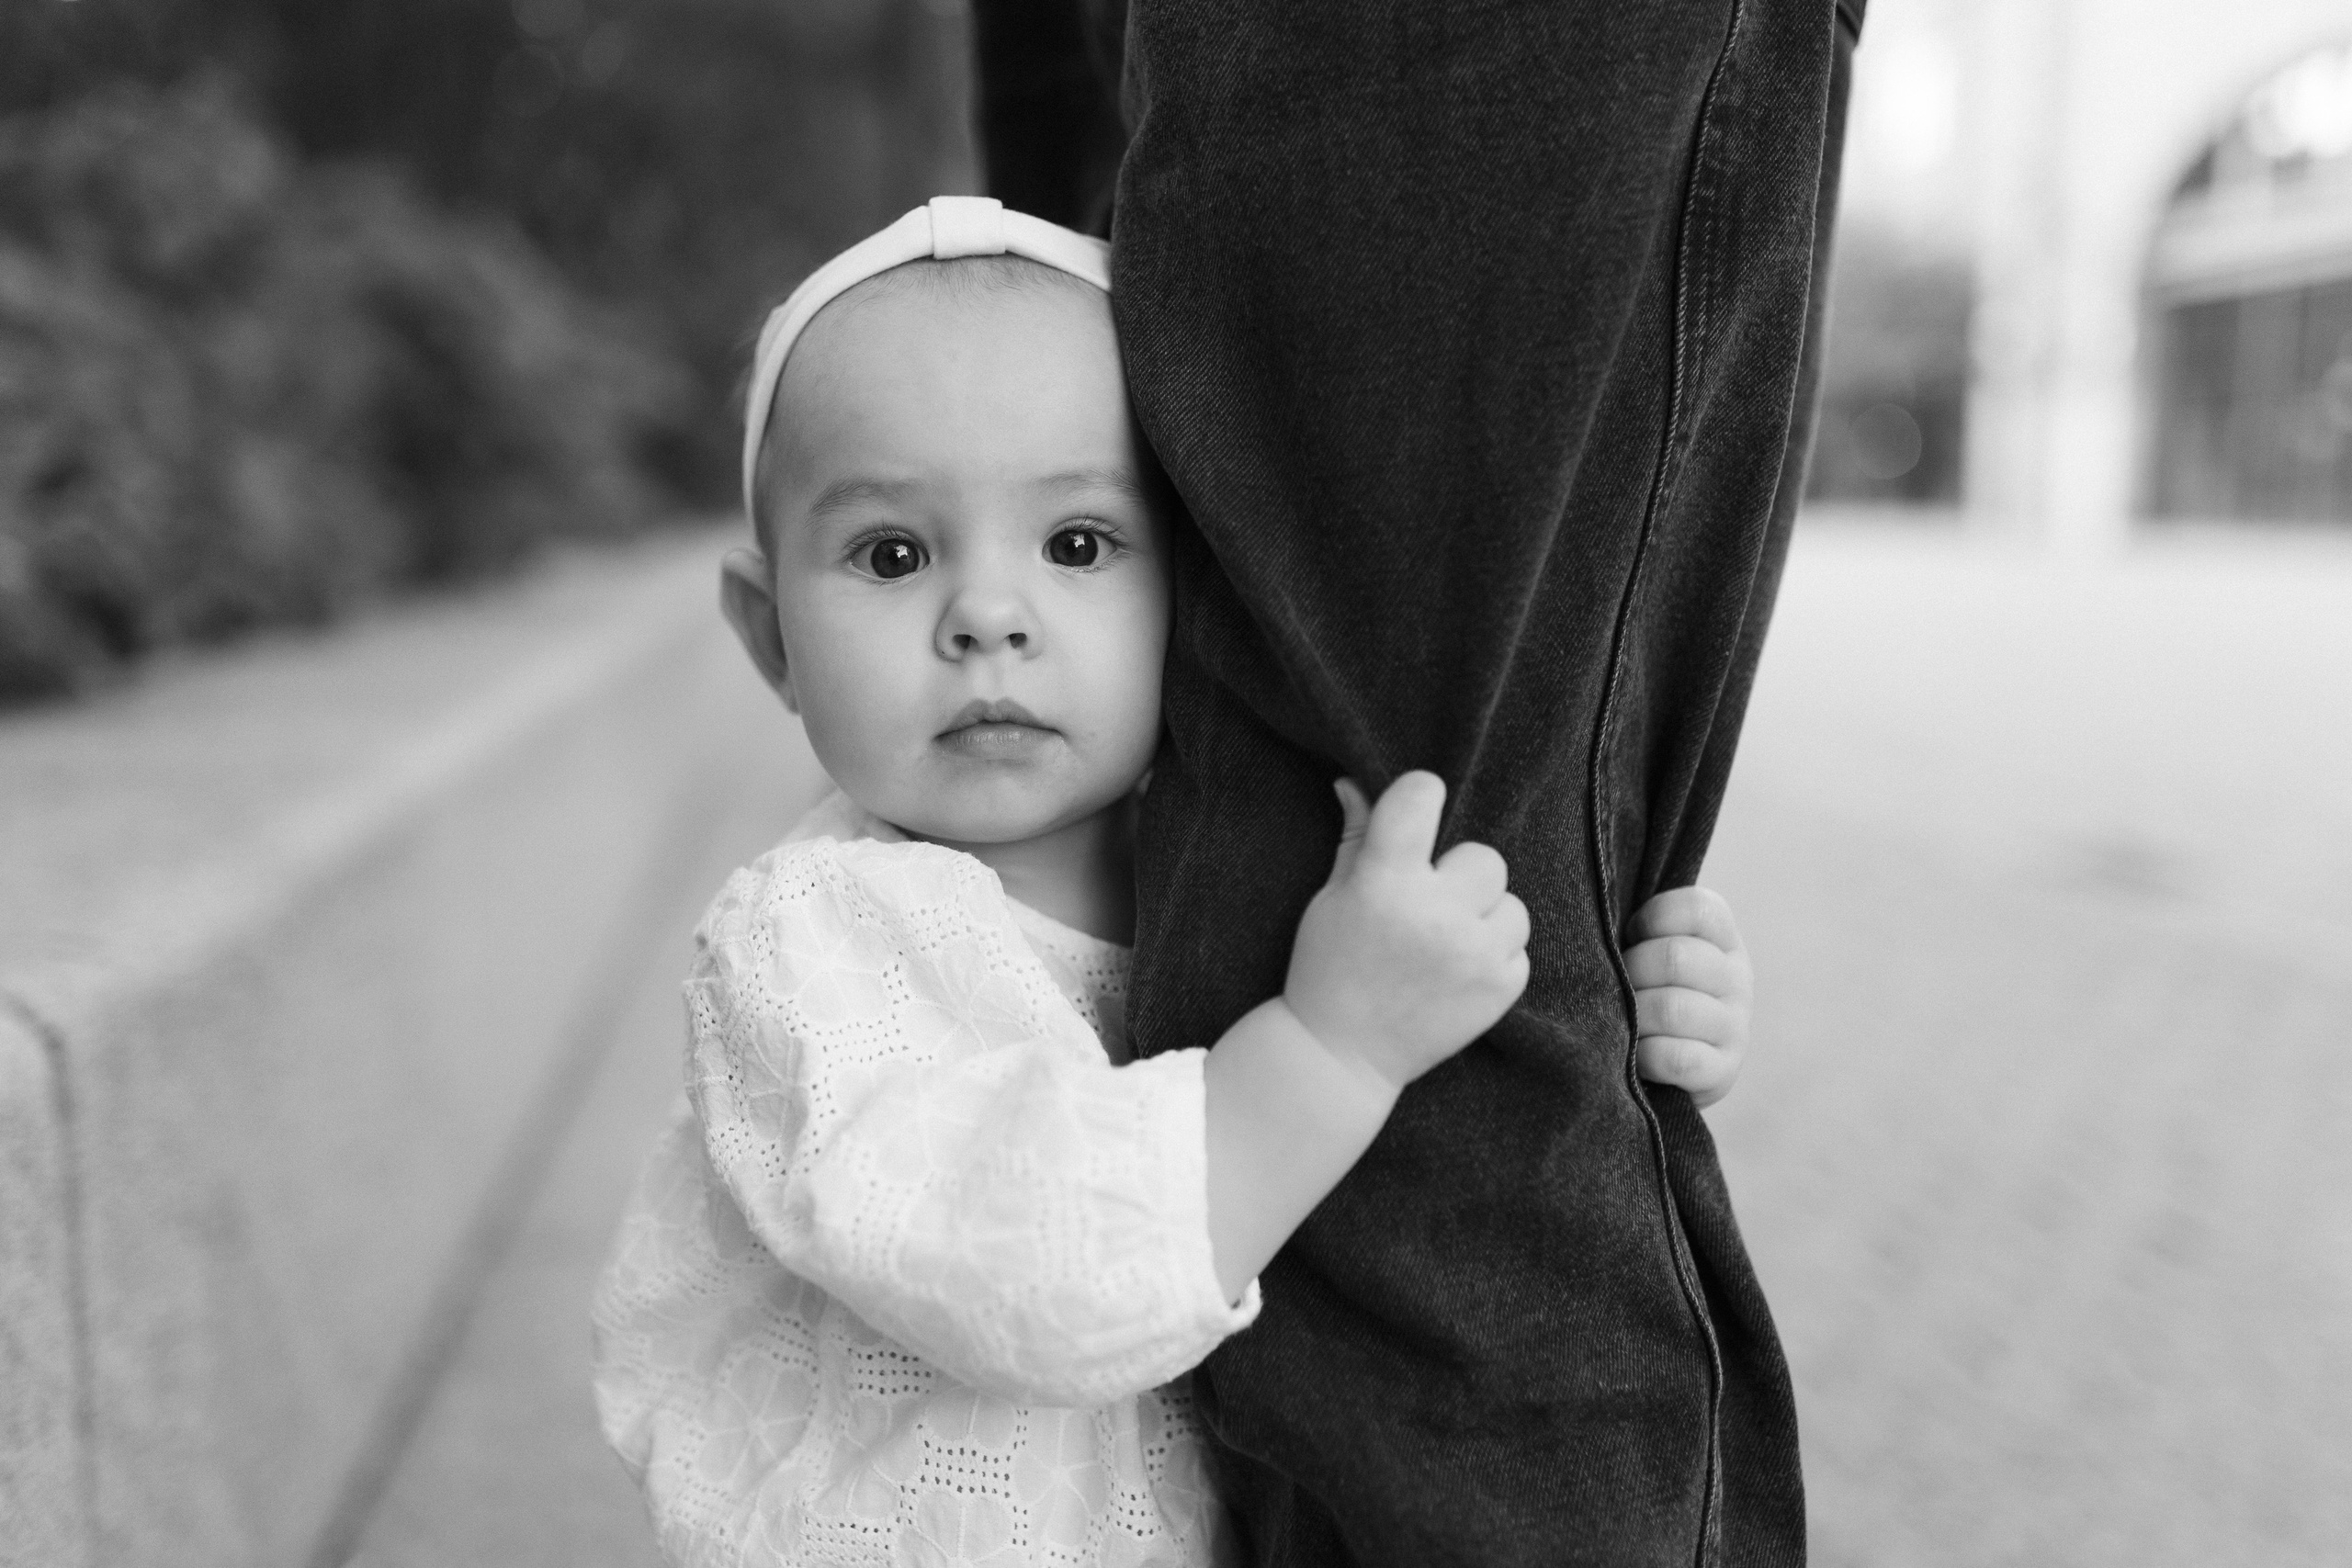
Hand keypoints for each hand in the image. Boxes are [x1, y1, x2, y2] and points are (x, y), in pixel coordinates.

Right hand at [1281, 771, 1530, 1094]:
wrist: (1341, 1055)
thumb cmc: (1330, 967)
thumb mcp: (1332, 898)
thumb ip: (1357, 836)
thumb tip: (1355, 782)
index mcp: (1384, 882)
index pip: (1422, 795)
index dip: (1419, 797)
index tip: (1413, 815)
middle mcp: (1435, 914)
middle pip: (1483, 856)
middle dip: (1457, 877)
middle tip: (1427, 907)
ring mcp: (1474, 954)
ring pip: (1510, 903)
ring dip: (1483, 918)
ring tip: (1445, 944)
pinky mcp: (1500, 989)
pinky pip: (1519, 948)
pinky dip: (1494, 957)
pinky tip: (1457, 974)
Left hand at [1622, 886, 1751, 1108]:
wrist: (1663, 1065)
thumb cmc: (1644, 991)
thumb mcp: (1649, 949)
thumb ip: (1639, 928)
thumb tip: (1599, 911)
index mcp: (1722, 938)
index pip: (1697, 908)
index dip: (1652, 918)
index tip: (1631, 935)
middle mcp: (1737, 978)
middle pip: (1676, 958)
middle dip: (1631, 971)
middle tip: (1617, 984)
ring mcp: (1735, 1025)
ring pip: (1673, 1009)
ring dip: (1634, 1016)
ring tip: (1623, 1020)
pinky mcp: (1723, 1071)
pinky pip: (1677, 1059)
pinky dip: (1645, 1056)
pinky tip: (1636, 1054)